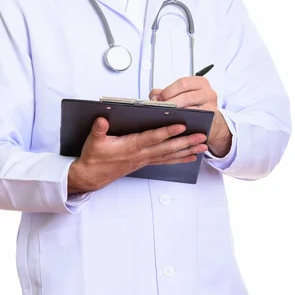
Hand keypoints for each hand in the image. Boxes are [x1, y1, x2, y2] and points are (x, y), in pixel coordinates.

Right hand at [68, 117, 207, 193]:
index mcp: (131, 146)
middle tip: (202, 137)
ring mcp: (144, 159)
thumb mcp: (93, 141)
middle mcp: (141, 154)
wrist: (92, 176)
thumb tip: (102, 119)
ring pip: (170, 154)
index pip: (152, 138)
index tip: (180, 126)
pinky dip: (179, 158)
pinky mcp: (144, 162)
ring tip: (203, 146)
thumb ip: (98, 129)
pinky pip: (165, 160)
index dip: (166, 132)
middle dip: (186, 142)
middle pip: (167, 147)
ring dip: (187, 150)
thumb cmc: (94, 157)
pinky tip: (190, 157)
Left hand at [149, 76, 231, 157]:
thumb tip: (154, 97)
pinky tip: (174, 124)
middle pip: (187, 96)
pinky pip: (196, 121)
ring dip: (176, 113)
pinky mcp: (211, 120)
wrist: (211, 121)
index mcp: (199, 82)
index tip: (159, 98)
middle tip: (160, 108)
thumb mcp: (181, 95)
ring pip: (191, 109)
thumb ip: (166, 93)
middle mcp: (208, 92)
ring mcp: (211, 106)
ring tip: (165, 116)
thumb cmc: (194, 105)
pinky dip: (184, 122)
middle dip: (171, 102)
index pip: (182, 83)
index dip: (168, 91)